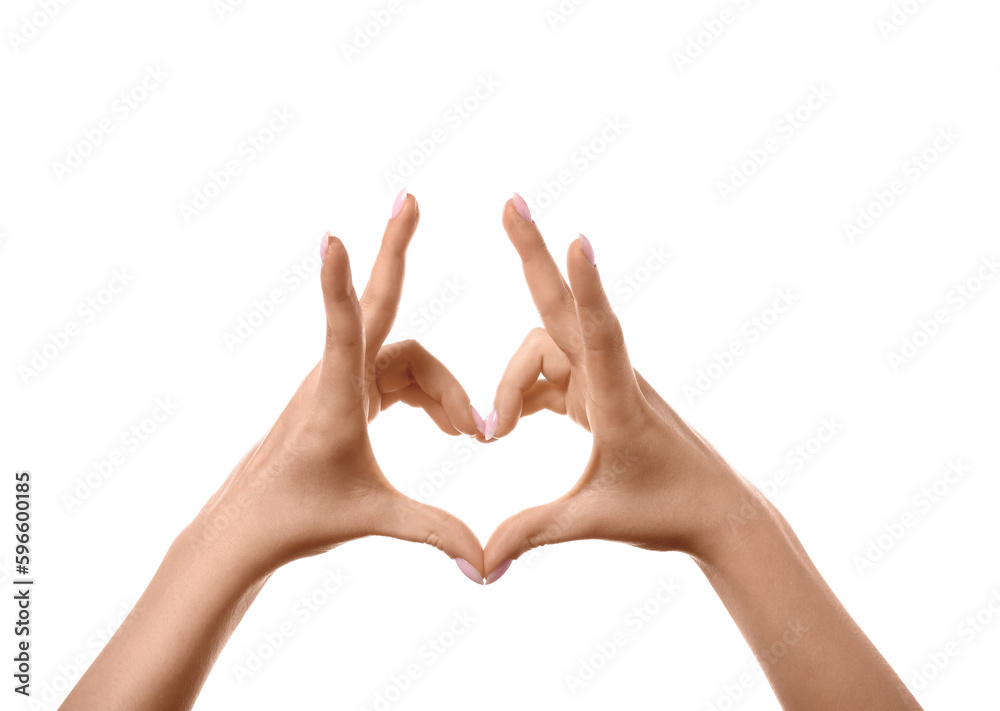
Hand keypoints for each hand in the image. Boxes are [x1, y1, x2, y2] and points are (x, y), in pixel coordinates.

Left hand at [189, 193, 485, 578]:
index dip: (341, 286)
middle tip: (410, 197)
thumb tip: (483, 564)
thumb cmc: (298, 517)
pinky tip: (449, 426)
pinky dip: (428, 394)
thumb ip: (433, 531)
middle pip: (378, 306)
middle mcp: (334, 378)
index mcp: (335, 399)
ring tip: (474, 435)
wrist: (251, 526)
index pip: (343, 329)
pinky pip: (395, 374)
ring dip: (443, 389)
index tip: (331, 239)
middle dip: (396, 250)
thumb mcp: (372, 518)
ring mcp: (339, 381)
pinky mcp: (344, 392)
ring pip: (404, 359)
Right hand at [482, 195, 750, 579]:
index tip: (579, 239)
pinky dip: (524, 390)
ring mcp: (607, 379)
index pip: (599, 335)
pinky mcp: (602, 390)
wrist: (714, 510)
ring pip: (544, 351)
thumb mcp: (594, 521)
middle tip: (511, 201)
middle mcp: (613, 378)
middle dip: (534, 256)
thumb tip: (481, 561)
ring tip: (490, 434)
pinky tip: (508, 422)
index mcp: (619, 403)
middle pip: (564, 309)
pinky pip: (552, 370)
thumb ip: (533, 532)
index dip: (585, 289)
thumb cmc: (666, 512)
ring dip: (512, 385)